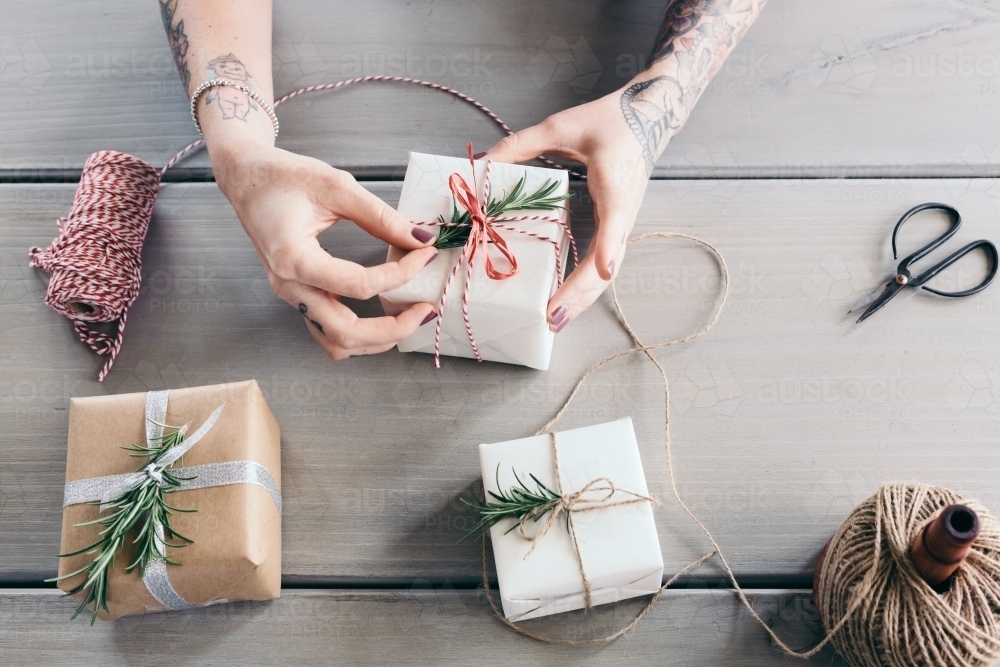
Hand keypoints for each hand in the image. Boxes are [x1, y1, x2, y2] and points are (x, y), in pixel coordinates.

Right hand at [212, 141, 439, 358]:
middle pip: (346, 333)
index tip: (425, 255)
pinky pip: (328, 332)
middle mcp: (288, 287)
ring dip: (376, 339)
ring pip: (335, 343)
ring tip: (408, 317)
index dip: (400, 274)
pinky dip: (360, 333)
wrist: (246, 177)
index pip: (358, 286)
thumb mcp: (336, 186)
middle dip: (393, 328)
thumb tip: (420, 239)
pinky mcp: (297, 297)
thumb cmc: (283, 176)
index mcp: (293, 259)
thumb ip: (380, 216)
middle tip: (425, 308)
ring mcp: (291, 296)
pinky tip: (383, 314)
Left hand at [482, 84, 656, 332]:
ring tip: (555, 320)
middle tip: (553, 316)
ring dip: (583, 298)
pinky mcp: (617, 227)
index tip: (603, 270)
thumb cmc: (607, 121)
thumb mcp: (561, 125)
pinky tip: (564, 302)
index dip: (609, 245)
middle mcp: (624, 209)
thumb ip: (521, 143)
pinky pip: (603, 264)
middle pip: (608, 262)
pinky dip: (584, 287)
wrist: (647, 118)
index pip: (615, 218)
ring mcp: (622, 223)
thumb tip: (482, 164)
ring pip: (607, 271)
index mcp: (615, 181)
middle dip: (581, 292)